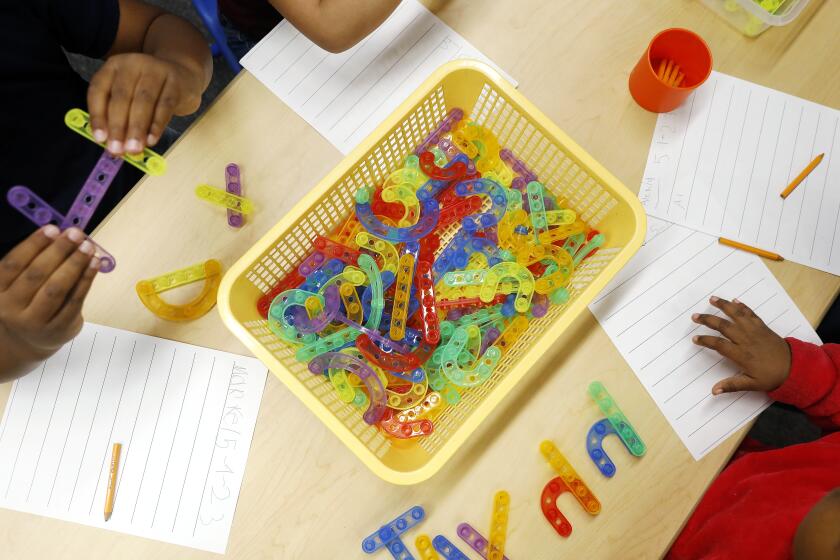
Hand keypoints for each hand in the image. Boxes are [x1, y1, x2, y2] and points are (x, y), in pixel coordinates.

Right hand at [0, 226, 99, 376]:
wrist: (27, 342)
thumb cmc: (25, 303)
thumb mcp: (18, 285)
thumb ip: (34, 262)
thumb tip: (61, 235)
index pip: (13, 265)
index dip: (33, 245)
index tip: (52, 228)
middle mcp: (12, 308)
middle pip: (36, 275)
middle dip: (58, 251)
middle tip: (75, 233)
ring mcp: (36, 322)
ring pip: (56, 289)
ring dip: (74, 264)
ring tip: (88, 246)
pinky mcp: (60, 329)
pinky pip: (75, 300)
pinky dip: (86, 280)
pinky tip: (94, 264)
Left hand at [86, 53, 202, 155]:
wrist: (183, 76)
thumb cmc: (150, 91)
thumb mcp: (128, 95)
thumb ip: (117, 115)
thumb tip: (111, 144)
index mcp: (114, 66)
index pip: (99, 90)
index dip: (97, 116)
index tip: (99, 139)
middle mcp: (133, 64)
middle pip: (121, 97)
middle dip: (118, 126)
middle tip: (117, 149)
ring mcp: (156, 71)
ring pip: (143, 102)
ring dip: (137, 128)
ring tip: (133, 149)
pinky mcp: (175, 82)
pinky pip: (165, 106)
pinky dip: (157, 125)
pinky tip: (152, 140)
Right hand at [692, 296, 790, 394]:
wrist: (795, 367)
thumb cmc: (772, 377)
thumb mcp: (752, 385)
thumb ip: (732, 385)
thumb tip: (714, 391)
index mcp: (742, 354)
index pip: (719, 344)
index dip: (706, 340)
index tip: (695, 338)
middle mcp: (746, 340)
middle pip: (724, 326)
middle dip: (708, 320)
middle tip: (695, 316)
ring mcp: (755, 331)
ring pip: (737, 315)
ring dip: (724, 306)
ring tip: (712, 299)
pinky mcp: (762, 327)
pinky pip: (751, 313)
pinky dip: (742, 306)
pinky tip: (734, 301)